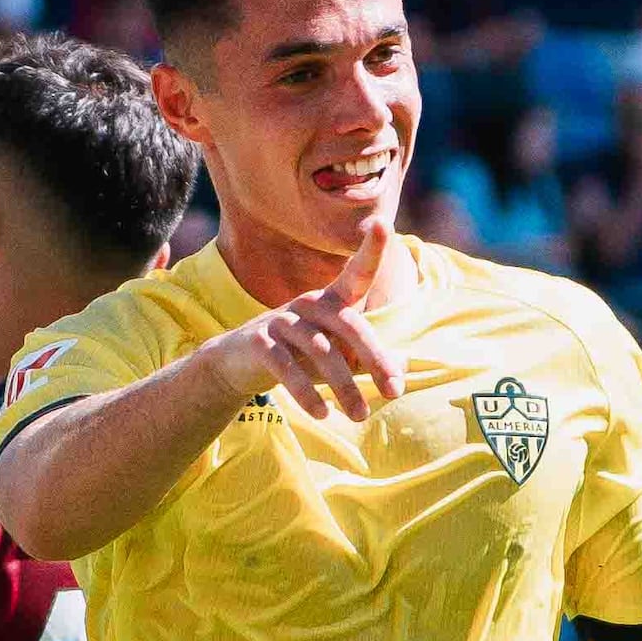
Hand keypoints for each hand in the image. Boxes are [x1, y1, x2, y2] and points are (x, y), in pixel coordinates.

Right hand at [204, 222, 400, 422]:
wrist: (238, 365)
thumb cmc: (299, 357)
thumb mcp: (336, 357)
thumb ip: (366, 359)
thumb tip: (403, 368)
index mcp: (331, 301)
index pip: (356, 273)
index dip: (370, 250)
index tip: (382, 224)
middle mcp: (309, 304)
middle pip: (349, 326)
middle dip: (374, 359)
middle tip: (395, 391)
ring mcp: (282, 320)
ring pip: (320, 351)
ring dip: (343, 387)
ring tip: (359, 416)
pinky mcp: (259, 342)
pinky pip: (285, 367)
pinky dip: (306, 392)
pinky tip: (321, 414)